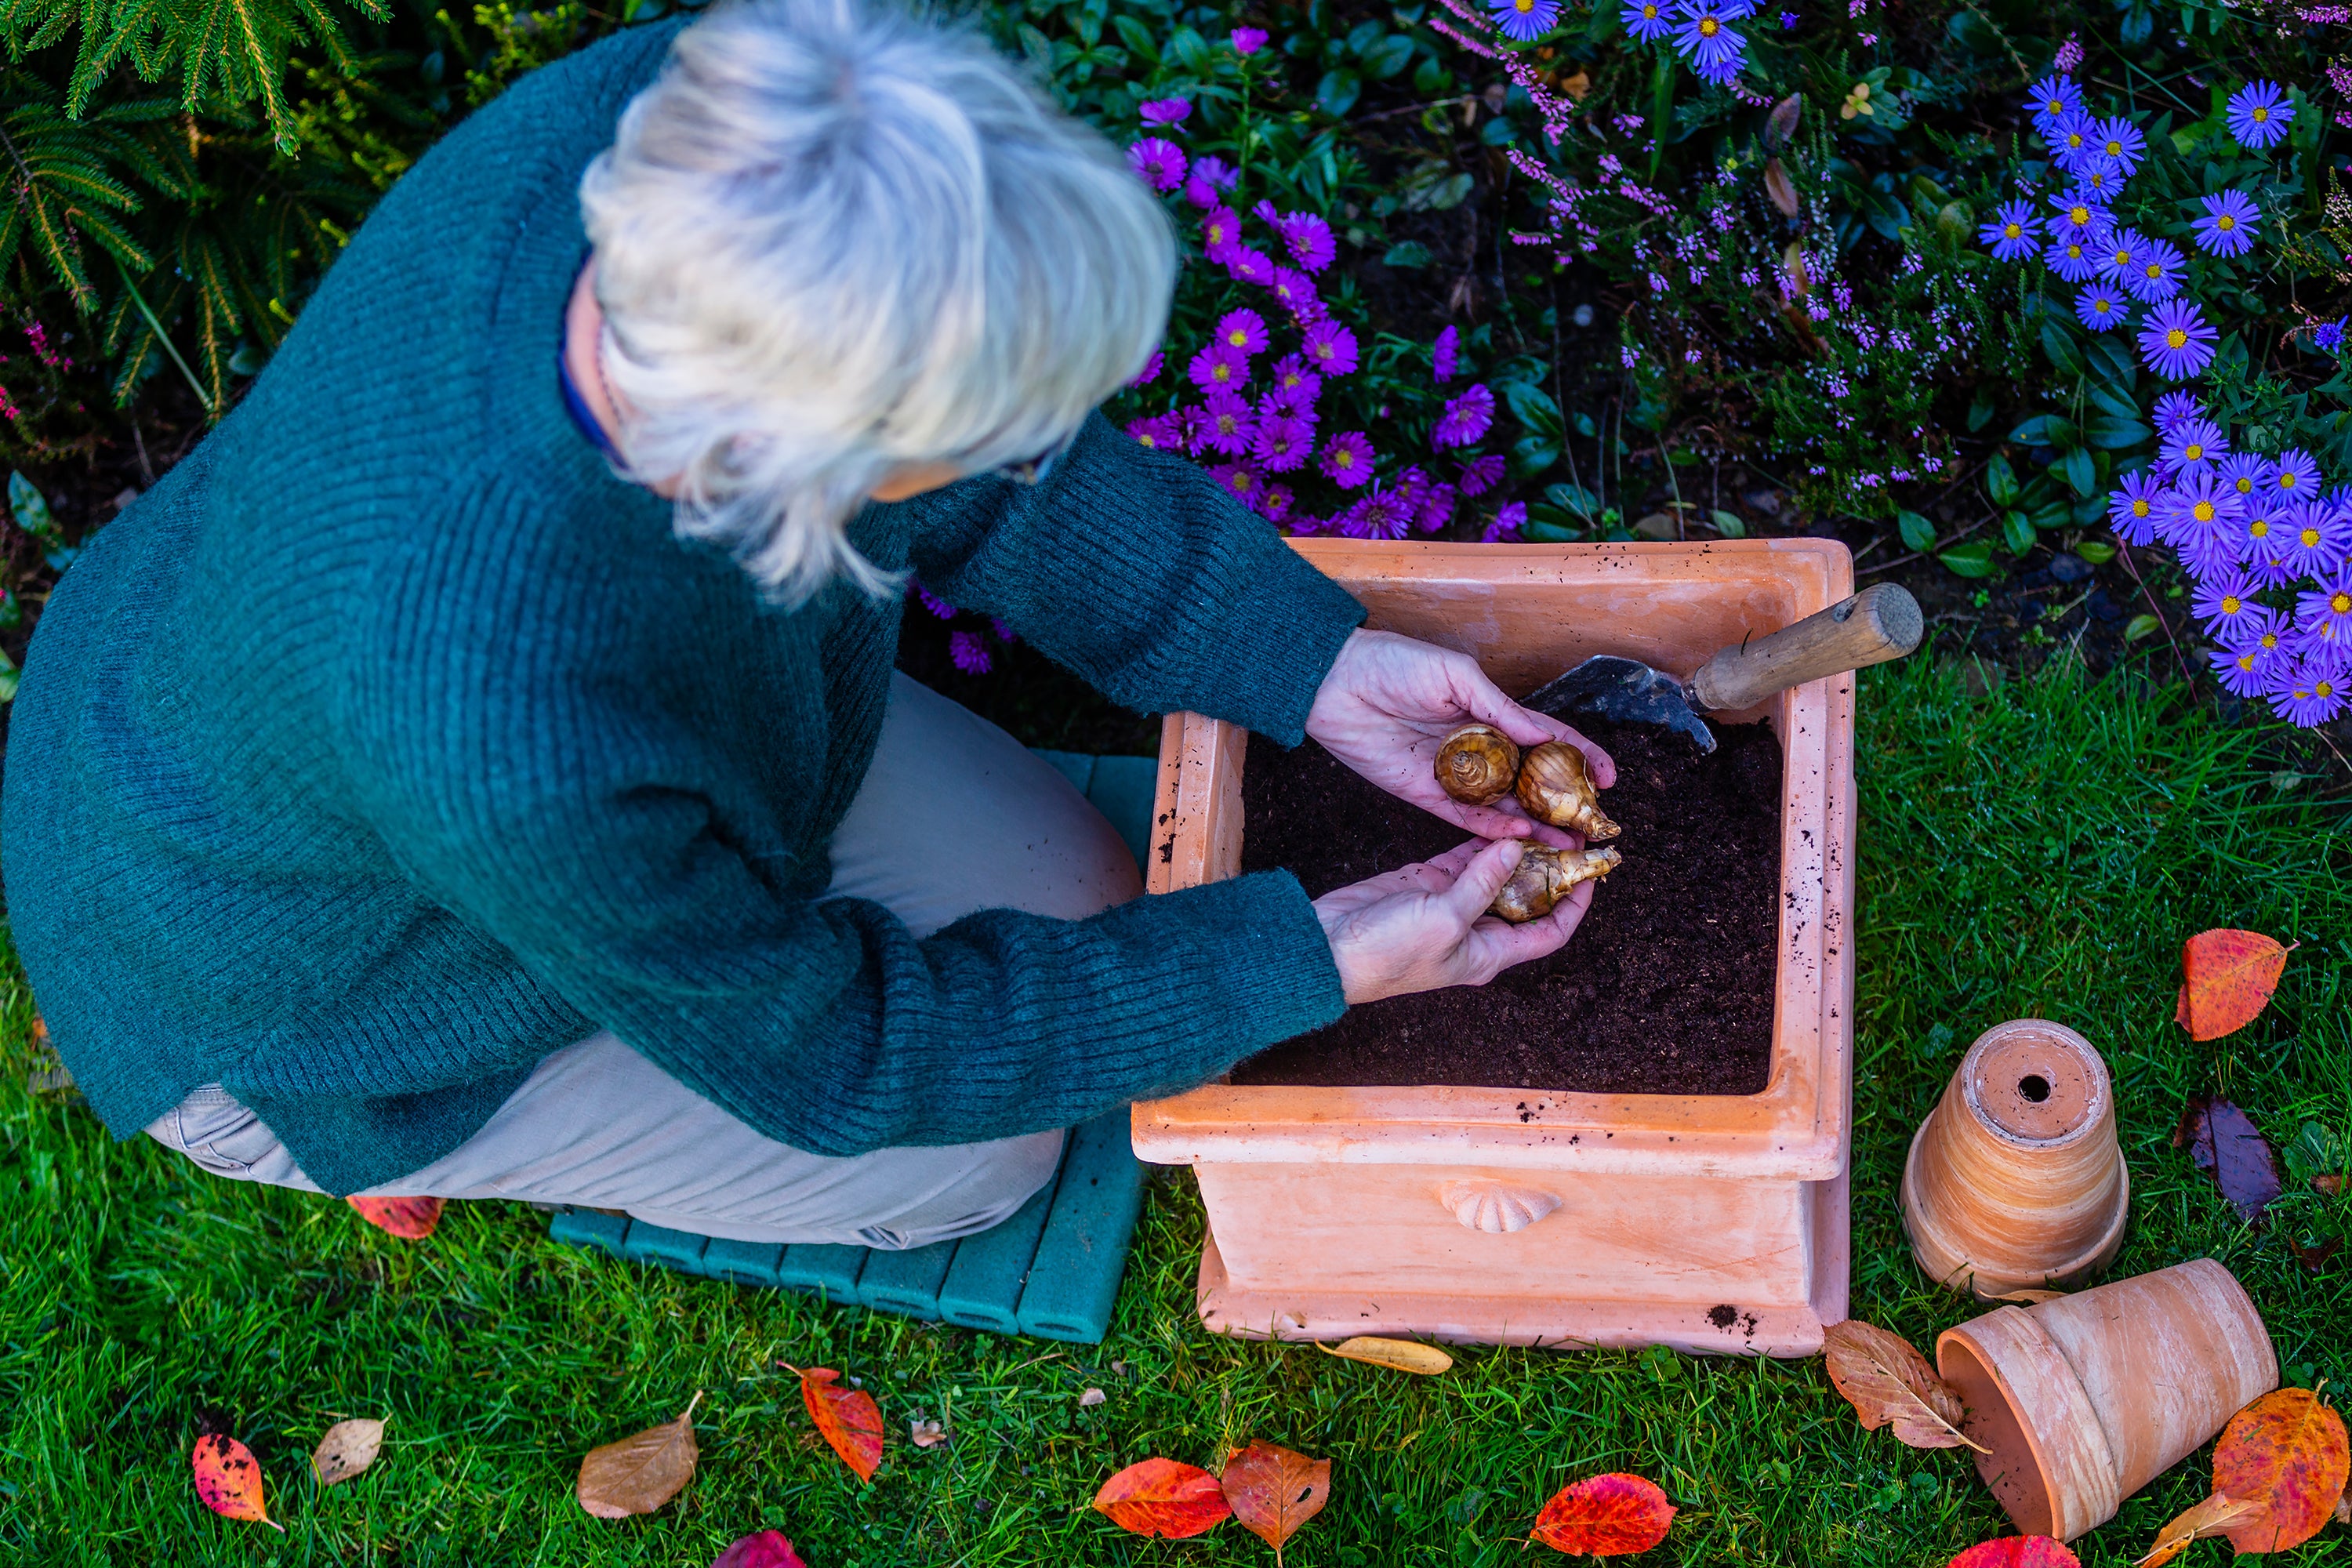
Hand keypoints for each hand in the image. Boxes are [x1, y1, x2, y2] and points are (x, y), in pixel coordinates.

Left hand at [1304, 628, 1616, 842]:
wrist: (1333, 682)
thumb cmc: (1393, 663)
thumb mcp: (1455, 674)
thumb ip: (1499, 707)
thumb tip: (1546, 735)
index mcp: (1489, 713)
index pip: (1545, 738)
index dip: (1579, 756)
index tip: (1609, 777)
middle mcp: (1477, 748)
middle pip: (1529, 781)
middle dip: (1563, 802)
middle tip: (1594, 823)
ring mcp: (1453, 774)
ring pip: (1503, 806)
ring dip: (1535, 825)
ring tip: (1567, 842)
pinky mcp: (1424, 794)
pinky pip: (1465, 817)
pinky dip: (1492, 829)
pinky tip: (1520, 838)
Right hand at [1313, 838, 1592, 1005]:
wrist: (1331, 948)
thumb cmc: (1389, 951)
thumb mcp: (1446, 918)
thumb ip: (1483, 882)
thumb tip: (1516, 848)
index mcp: (1489, 952)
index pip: (1549, 931)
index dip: (1575, 903)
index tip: (1591, 871)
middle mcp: (1476, 931)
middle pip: (1526, 898)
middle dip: (1548, 868)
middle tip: (1567, 831)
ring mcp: (1451, 905)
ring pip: (1495, 874)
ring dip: (1516, 850)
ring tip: (1540, 817)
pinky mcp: (1426, 884)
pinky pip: (1462, 860)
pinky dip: (1479, 841)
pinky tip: (1497, 817)